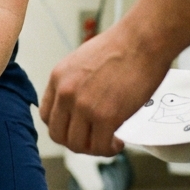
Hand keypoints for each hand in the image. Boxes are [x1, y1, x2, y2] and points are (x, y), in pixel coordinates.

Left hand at [41, 25, 173, 154]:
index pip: (47, 115)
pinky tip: (119, 142)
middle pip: (58, 135)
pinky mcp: (106, 116)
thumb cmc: (122, 45)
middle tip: (94, 139)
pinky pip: (100, 146)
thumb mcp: (83, 60)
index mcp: (58, 77)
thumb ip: (76, 82)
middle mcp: (66, 93)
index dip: (62, 127)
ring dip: (93, 148)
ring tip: (109, 141)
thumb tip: (82, 102)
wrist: (142, 40)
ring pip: (77, 145)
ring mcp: (84, 106)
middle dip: (76, 142)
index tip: (78, 128)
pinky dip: (109, 149)